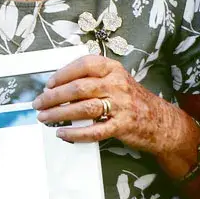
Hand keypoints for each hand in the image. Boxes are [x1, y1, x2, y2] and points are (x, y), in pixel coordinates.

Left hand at [32, 54, 190, 158]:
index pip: (83, 65)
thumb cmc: (132, 99)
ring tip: (45, 117)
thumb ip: (93, 79)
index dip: (62, 74)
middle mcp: (117, 84)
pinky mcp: (122, 125)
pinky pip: (95, 130)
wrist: (160, 121)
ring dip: (60, 114)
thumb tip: (59, 86)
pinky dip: (76, 133)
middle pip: (79, 87)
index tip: (48, 84)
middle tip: (39, 103)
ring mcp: (121, 105)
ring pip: (84, 108)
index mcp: (113, 69)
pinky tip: (63, 133)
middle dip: (54, 96)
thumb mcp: (116, 80)